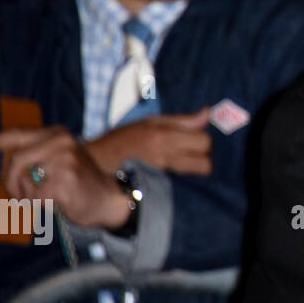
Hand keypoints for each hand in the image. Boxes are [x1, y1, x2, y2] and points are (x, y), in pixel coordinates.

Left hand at [0, 126, 130, 228]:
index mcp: (58, 134)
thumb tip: (5, 164)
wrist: (108, 198)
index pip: (18, 134)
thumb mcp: (59, 159)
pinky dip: (38, 205)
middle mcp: (61, 142)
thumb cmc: (79, 182)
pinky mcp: (65, 182)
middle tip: (17, 195)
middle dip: (10, 181)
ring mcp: (64, 161)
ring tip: (40, 199)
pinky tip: (54, 203)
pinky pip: (34, 197)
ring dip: (25, 195)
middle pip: (16, 159)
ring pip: (23, 179)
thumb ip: (35, 155)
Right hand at [86, 109, 212, 175]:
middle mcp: (165, 156)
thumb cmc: (123, 140)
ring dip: (194, 171)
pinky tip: (173, 176)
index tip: (194, 141)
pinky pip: (182, 185)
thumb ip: (182, 120)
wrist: (95, 164)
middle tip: (190, 155)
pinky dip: (182, 181)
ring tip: (182, 165)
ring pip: (195, 176)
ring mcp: (162, 174)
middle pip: (205, 163)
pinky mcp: (157, 188)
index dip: (202, 141)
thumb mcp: (150, 122)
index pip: (204, 141)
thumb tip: (208, 114)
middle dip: (202, 159)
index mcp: (164, 135)